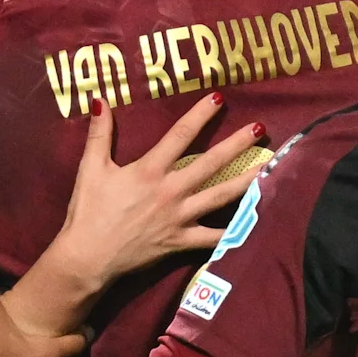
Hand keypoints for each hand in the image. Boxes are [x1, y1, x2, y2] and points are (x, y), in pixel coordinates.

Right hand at [19, 93, 266, 324]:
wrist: (89, 258)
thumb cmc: (88, 212)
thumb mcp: (91, 168)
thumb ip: (99, 134)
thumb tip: (101, 100)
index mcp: (150, 170)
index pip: (180, 135)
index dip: (200, 115)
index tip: (219, 98)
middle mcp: (171, 191)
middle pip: (211, 163)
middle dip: (236, 144)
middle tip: (259, 128)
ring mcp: (180, 218)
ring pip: (220, 197)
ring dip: (246, 180)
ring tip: (268, 167)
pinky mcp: (182, 241)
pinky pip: (214, 237)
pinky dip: (234, 231)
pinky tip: (254, 221)